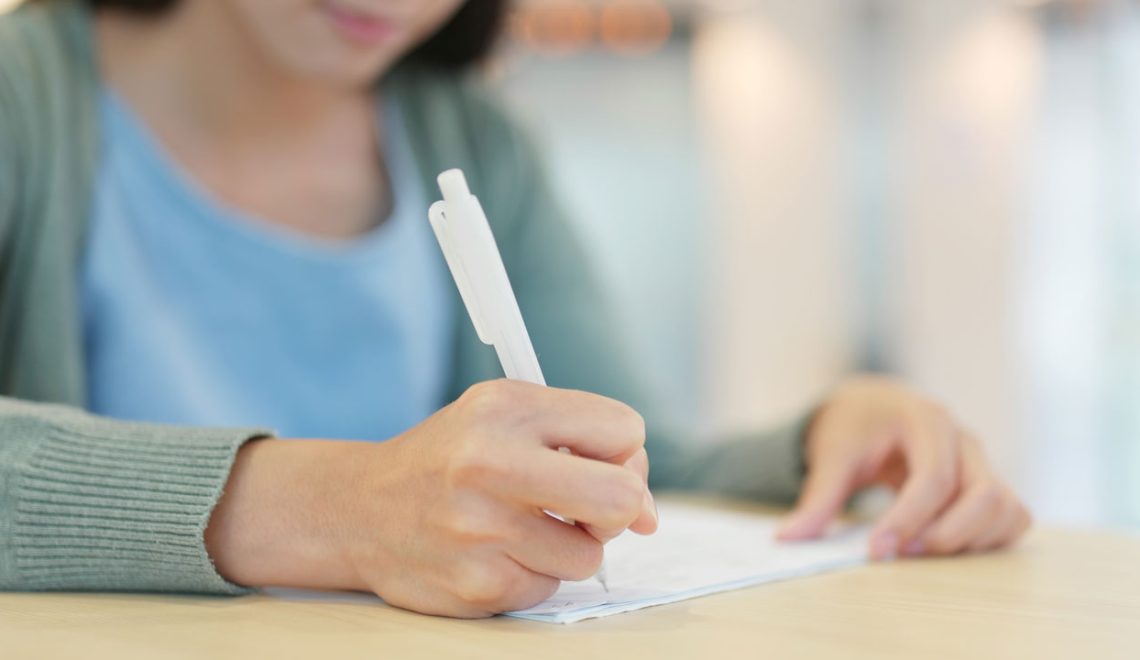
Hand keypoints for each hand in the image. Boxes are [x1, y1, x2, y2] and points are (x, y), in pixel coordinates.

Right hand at [205, 380, 656, 617]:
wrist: (358, 510)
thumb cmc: (449, 459)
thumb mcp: (504, 417)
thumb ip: (583, 446)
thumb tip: (651, 514)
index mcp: (505, 408)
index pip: (624, 431)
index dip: (623, 453)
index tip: (598, 463)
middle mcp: (490, 463)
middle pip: (621, 497)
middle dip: (621, 508)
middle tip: (591, 508)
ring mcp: (481, 530)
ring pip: (590, 555)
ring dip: (570, 546)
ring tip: (523, 527)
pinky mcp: (476, 585)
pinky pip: (548, 587)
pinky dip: (533, 573)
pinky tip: (494, 553)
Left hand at [776, 376, 1030, 559]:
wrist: (874, 407)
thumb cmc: (855, 425)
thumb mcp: (832, 453)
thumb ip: (817, 496)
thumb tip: (788, 538)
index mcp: (926, 419)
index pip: (933, 477)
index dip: (908, 520)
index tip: (876, 552)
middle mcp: (964, 439)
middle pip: (985, 494)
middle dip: (947, 534)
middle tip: (902, 556)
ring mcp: (982, 462)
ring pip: (1006, 508)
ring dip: (970, 541)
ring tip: (919, 553)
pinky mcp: (988, 484)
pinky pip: (1013, 516)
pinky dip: (989, 540)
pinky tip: (945, 549)